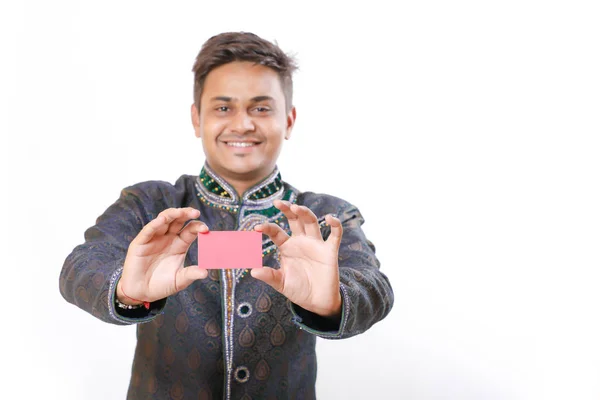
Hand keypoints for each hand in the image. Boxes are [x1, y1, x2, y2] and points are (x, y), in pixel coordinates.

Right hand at [117, 207, 208, 304]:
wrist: (141, 292)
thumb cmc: (161, 285)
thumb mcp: (179, 280)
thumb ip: (190, 274)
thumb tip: (206, 272)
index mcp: (180, 244)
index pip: (190, 230)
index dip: (198, 226)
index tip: (205, 229)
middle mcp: (168, 238)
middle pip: (178, 220)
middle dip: (186, 213)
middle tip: (195, 212)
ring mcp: (154, 238)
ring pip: (163, 220)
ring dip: (172, 214)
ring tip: (180, 212)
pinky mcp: (141, 243)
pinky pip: (148, 231)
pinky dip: (155, 224)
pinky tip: (161, 220)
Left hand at [251, 200, 342, 317]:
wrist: (317, 302)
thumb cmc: (298, 290)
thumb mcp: (281, 283)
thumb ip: (269, 276)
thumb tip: (253, 271)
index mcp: (287, 247)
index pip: (276, 232)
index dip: (267, 228)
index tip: (256, 228)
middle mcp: (301, 242)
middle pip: (294, 220)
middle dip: (287, 210)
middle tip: (278, 203)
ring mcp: (315, 245)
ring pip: (311, 222)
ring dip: (305, 213)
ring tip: (296, 208)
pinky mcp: (330, 251)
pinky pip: (335, 235)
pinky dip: (335, 225)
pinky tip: (330, 218)